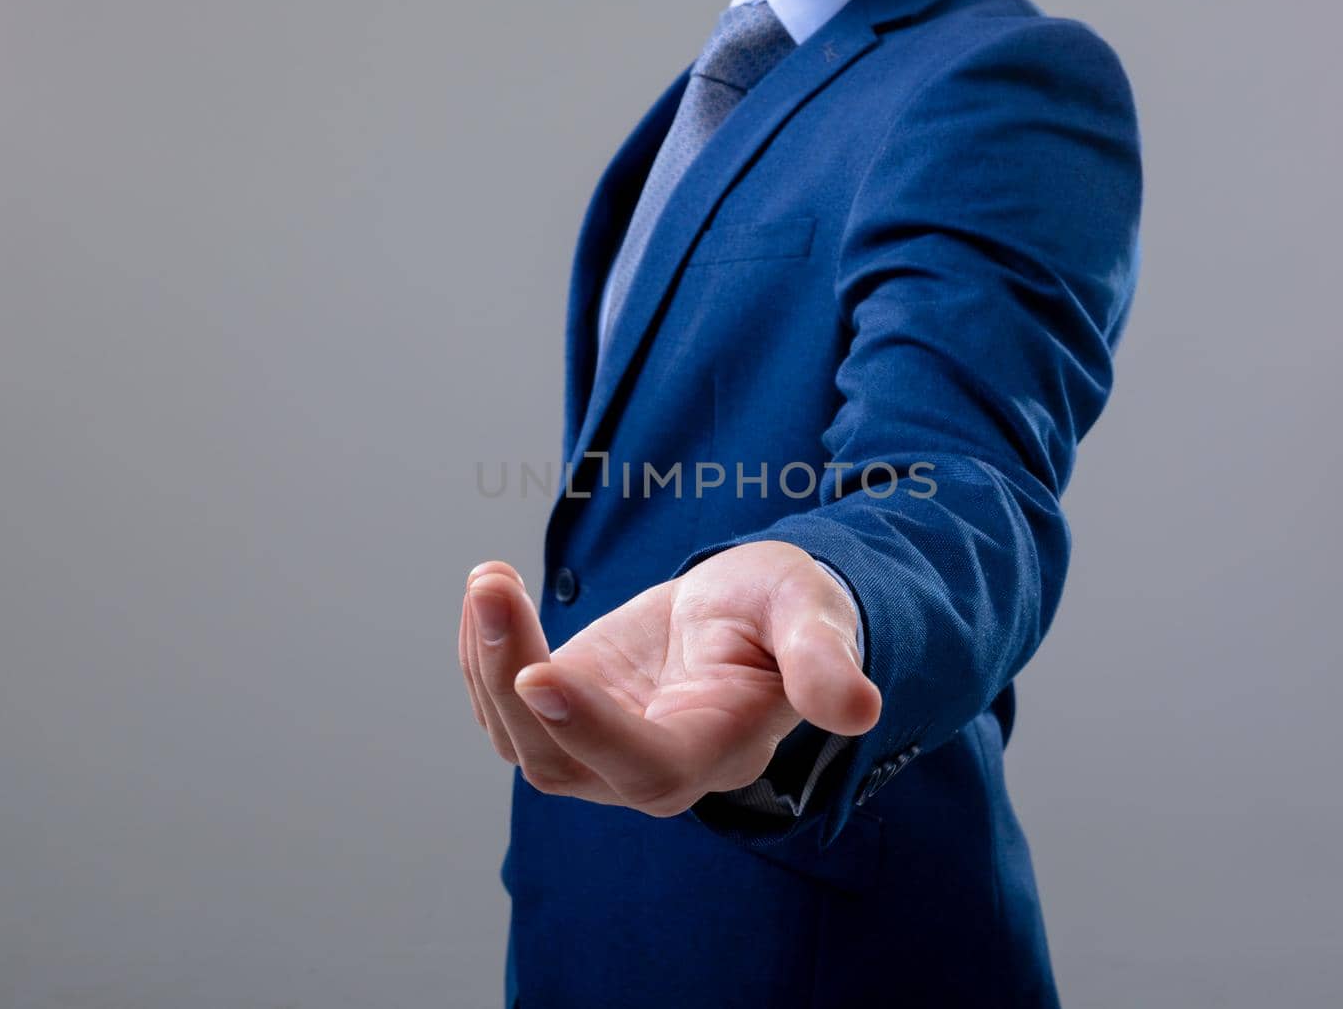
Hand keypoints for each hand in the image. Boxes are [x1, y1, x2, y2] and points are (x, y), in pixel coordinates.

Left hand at [457, 541, 881, 816]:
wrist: (750, 612)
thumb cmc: (787, 610)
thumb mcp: (812, 613)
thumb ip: (824, 659)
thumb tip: (859, 709)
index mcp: (716, 748)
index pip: (645, 765)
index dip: (588, 730)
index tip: (538, 673)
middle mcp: (649, 766)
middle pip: (557, 759)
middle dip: (509, 676)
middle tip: (492, 587)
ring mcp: (598, 746)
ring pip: (517, 735)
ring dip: (488, 658)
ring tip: (490, 577)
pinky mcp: (564, 713)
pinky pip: (502, 702)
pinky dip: (483, 651)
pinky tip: (492, 593)